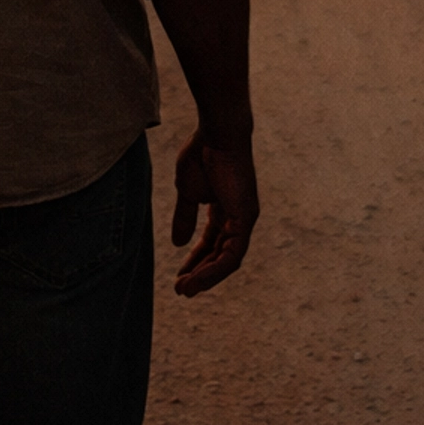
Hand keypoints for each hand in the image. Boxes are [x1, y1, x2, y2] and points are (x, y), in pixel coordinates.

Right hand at [170, 126, 258, 296]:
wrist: (216, 133)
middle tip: (181, 290)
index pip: (212, 243)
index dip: (195, 260)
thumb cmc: (201, 154)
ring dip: (206, 277)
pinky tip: (198, 278)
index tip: (179, 276)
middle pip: (220, 255)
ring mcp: (244, 219)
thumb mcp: (187, 192)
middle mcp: (238, 218)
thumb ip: (184, 217)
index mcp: (224, 210)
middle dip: (200, 273)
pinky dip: (215, 268)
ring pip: (228, 260)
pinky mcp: (246, 218)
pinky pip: (232, 253)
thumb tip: (177, 243)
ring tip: (186, 290)